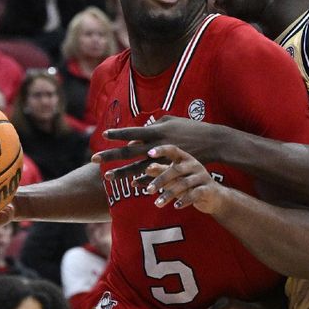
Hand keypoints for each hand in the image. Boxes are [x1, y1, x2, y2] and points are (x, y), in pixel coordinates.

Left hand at [91, 116, 220, 179]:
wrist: (214, 141)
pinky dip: (144, 181)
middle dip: (112, 154)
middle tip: (94, 158)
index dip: (119, 133)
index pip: (133, 131)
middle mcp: (158, 144)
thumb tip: (137, 132)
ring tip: (109, 178)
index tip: (104, 135)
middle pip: (130, 150)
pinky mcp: (170, 167)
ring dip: (124, 173)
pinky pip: (155, 178)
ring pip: (140, 167)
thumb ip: (153, 126)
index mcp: (157, 131)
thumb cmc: (191, 129)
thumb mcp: (171, 122)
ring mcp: (164, 157)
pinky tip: (134, 186)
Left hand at [139, 145, 227, 214]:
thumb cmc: (190, 183)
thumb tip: (145, 169)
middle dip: (161, 180)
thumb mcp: (175, 176)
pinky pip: (195, 194)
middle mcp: (194, 165)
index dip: (161, 150)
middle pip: (175, 170)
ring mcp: (202, 176)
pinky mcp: (207, 189)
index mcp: (185, 158)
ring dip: (169, 194)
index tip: (149, 153)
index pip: (173, 150)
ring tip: (158, 203)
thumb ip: (161, 172)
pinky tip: (176, 206)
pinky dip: (185, 200)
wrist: (214, 196)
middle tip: (149, 190)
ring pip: (184, 184)